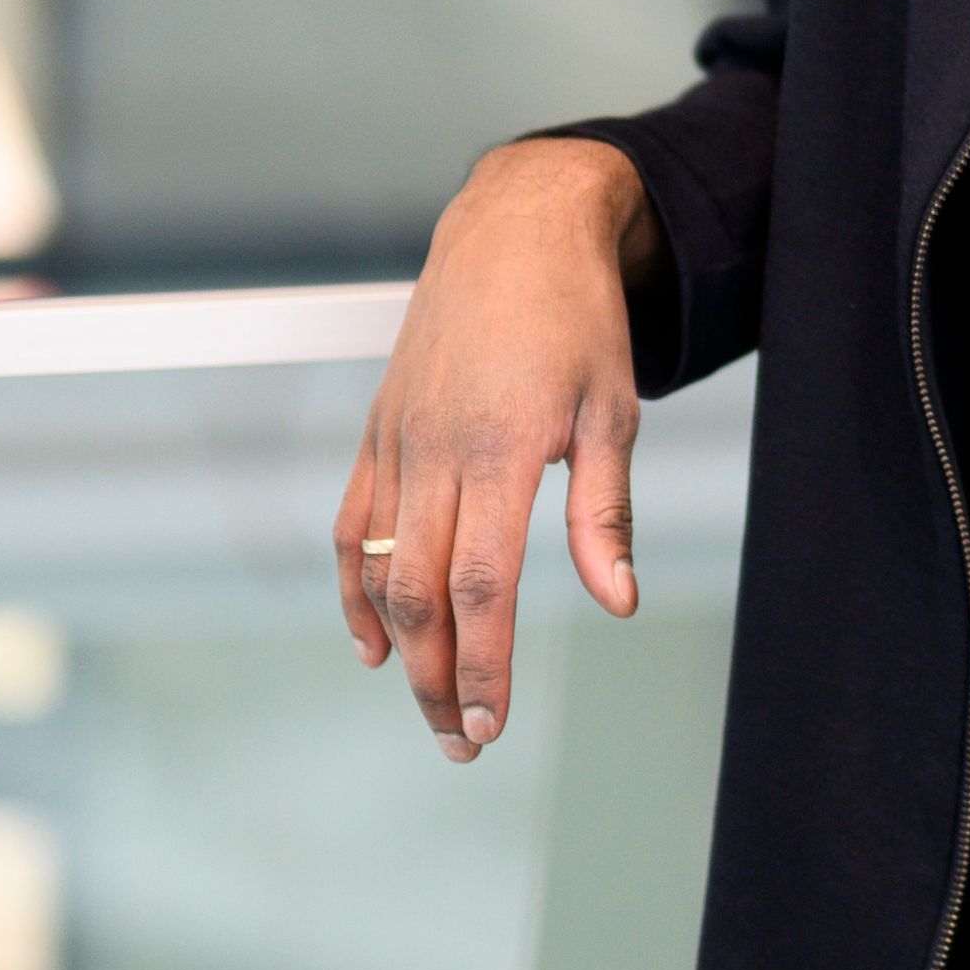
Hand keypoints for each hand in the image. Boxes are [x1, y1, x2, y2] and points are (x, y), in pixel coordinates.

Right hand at [334, 138, 662, 759]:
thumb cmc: (576, 316)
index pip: (482, 585)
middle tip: (464, 740)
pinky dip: (353, 589)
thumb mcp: (613, 408)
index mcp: (501, 450)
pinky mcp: (379, 430)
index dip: (485, 663)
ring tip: (430, 704)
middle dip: (438, 679)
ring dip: (398, 649)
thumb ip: (606, 511)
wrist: (514, 229)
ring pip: (377, 569)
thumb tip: (618, 600)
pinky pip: (350, 525)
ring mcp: (397, 441)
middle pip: (419, 595)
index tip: (493, 721)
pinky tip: (371, 640)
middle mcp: (436, 451)